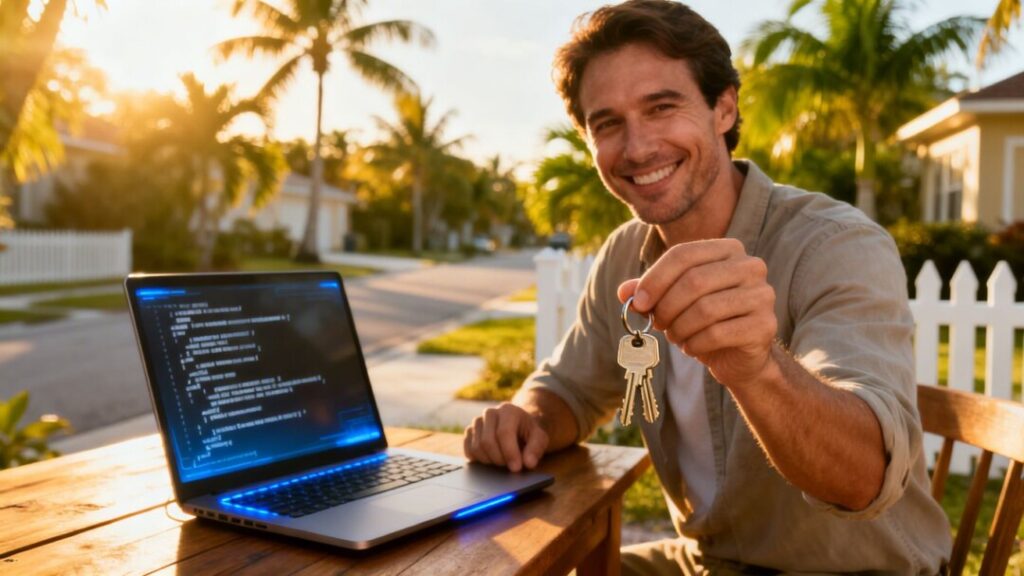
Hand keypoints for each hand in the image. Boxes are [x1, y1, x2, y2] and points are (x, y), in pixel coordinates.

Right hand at [463, 402, 548, 471]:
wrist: (518, 427)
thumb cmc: (528, 433)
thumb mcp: (539, 438)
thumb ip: (536, 449)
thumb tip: (528, 463)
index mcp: (508, 410)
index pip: (504, 433)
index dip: (509, 452)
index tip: (516, 467)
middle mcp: (490, 413)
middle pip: (487, 441)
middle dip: (499, 459)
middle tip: (510, 466)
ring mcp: (477, 421)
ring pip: (476, 447)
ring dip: (490, 461)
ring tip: (503, 460)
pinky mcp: (469, 431)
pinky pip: (468, 449)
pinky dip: (478, 459)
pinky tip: (491, 459)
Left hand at [618, 238, 776, 386]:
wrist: (739, 355)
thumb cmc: (704, 321)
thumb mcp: (674, 301)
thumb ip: (649, 292)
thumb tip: (624, 292)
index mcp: (728, 249)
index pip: (683, 254)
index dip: (655, 278)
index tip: (638, 302)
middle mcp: (751, 266)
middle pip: (694, 281)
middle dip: (666, 306)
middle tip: (656, 324)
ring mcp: (762, 295)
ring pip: (705, 309)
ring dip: (679, 327)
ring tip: (675, 336)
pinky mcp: (765, 325)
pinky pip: (717, 333)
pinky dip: (695, 343)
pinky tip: (691, 347)